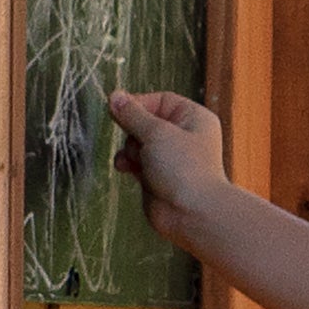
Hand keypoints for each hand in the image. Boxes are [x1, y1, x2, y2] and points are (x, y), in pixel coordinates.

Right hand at [108, 90, 229, 249]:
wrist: (191, 212)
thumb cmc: (184, 169)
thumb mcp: (156, 133)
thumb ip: (132, 115)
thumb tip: (115, 96)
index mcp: (193, 118)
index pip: (161, 100)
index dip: (139, 104)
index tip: (119, 109)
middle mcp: (183, 135)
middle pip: (145, 122)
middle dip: (134, 132)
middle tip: (137, 142)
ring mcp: (169, 157)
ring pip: (137, 142)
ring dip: (130, 149)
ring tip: (137, 160)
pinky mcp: (157, 175)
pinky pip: (135, 161)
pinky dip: (128, 163)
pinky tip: (126, 168)